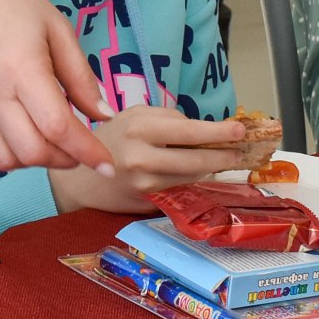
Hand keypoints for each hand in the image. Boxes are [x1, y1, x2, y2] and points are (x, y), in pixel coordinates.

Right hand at [0, 0, 113, 171]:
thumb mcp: (56, 28)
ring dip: (34, 160)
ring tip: (48, 141)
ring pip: (5, 160)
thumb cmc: (9, 1)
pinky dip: (7, 155)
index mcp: (22, 69)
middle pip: (33, 152)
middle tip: (77, 146)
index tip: (108, 164)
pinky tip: (19, 135)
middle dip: (64, 159)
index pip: (59, 128)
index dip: (88, 151)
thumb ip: (80, 76)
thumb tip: (103, 114)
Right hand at [48, 105, 240, 213]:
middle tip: (238, 152)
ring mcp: (144, 182)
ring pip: (190, 175)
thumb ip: (166, 119)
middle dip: (222, 154)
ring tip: (218, 159)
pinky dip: (190, 180)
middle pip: (195, 157)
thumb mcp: (133, 117)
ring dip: (208, 168)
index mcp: (139, 126)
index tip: (238, 129)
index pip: (188, 130)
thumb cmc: (110, 140)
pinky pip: (179, 188)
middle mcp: (141, 155)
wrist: (79, 177)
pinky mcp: (146, 201)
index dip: (217, 131)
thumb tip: (202, 130)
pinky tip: (194, 173)